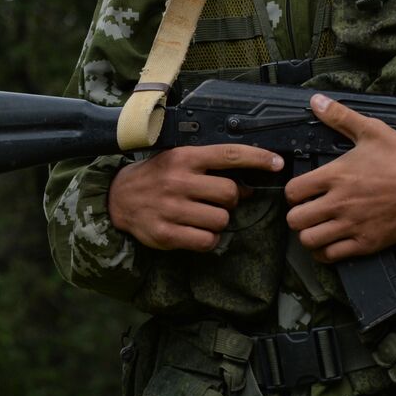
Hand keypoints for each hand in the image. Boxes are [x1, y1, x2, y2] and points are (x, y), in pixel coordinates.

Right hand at [108, 143, 282, 250]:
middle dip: (232, 199)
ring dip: (219, 221)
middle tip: (218, 200)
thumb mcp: (179, 159)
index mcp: (185, 157)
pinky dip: (208, 239)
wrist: (118, 198)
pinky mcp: (165, 233)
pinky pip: (206, 241)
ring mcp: (171, 208)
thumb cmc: (157, 176)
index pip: (230, 155)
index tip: (277, 163)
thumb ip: (210, 166)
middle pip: (229, 194)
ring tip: (203, 215)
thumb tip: (248, 182)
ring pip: (221, 220)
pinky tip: (196, 230)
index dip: (258, 158)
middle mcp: (178, 181)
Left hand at [284, 93, 395, 262]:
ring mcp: (351, 225)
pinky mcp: (364, 243)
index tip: (302, 191)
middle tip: (306, 210)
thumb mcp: (373, 131)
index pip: (293, 191)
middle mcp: (339, 203)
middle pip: (295, 219)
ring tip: (316, 227)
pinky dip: (324, 252)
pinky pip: (330, 256)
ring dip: (308, 234)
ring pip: (309, 240)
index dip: (293, 191)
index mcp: (336, 176)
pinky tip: (329, 243)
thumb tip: (316, 101)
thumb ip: (340, 117)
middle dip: (297, 215)